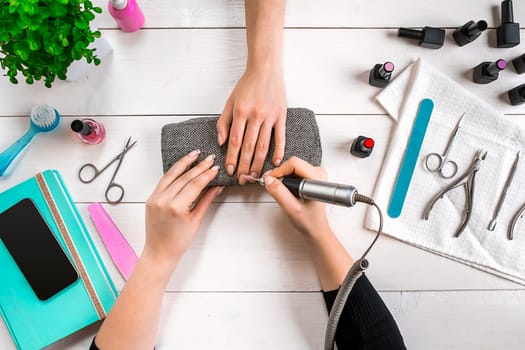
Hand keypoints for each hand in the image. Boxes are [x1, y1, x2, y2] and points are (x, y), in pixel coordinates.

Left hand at [144, 150, 222, 265]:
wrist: (159, 252)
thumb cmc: (178, 242)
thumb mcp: (196, 221)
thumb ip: (206, 200)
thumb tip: (216, 186)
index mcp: (176, 207)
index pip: (194, 185)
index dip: (206, 175)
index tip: (215, 168)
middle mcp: (164, 200)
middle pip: (184, 178)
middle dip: (198, 167)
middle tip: (209, 159)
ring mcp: (155, 198)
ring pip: (171, 175)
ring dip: (184, 163)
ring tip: (194, 155)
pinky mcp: (151, 198)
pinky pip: (163, 181)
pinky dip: (173, 172)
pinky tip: (181, 166)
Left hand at [217, 66, 286, 182]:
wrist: (266, 68)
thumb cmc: (247, 84)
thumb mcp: (230, 101)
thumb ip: (224, 122)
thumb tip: (222, 143)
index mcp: (240, 112)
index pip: (235, 141)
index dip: (232, 158)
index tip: (230, 170)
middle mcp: (255, 115)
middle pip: (249, 147)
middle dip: (245, 166)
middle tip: (243, 179)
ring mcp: (270, 116)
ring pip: (263, 145)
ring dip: (259, 163)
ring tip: (255, 176)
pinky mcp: (281, 116)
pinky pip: (280, 137)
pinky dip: (279, 150)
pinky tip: (275, 162)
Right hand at [263, 157, 330, 236]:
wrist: (316, 228)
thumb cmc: (310, 221)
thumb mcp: (291, 208)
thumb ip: (279, 193)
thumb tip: (269, 180)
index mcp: (316, 179)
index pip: (293, 163)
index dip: (279, 171)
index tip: (270, 179)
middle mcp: (319, 174)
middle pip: (293, 163)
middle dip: (280, 173)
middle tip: (270, 183)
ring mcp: (316, 174)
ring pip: (293, 166)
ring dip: (283, 176)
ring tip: (278, 188)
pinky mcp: (312, 177)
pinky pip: (295, 171)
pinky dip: (287, 178)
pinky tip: (285, 188)